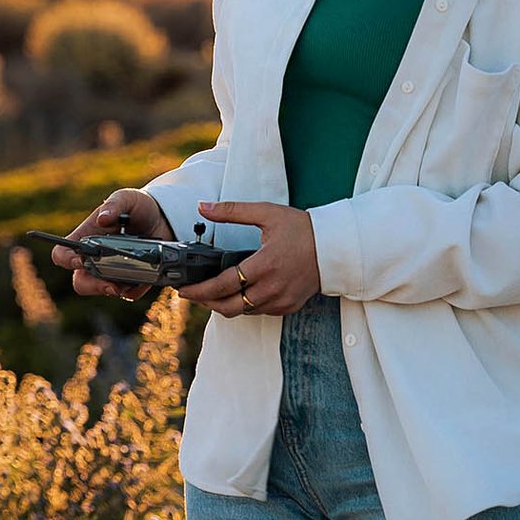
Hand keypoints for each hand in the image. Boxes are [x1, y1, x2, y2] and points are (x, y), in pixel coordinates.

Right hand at [48, 189, 176, 301]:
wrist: (164, 218)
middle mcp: (94, 259)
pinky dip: (136, 289)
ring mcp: (111, 272)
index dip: (67, 260)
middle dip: (94, 286)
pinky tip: (146, 277)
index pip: (62, 254)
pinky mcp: (130, 281)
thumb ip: (114, 205)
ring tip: (132, 280)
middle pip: (80, 282)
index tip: (82, 260)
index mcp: (85, 238)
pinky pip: (129, 294)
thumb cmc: (137, 206)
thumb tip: (103, 220)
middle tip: (112, 284)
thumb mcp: (127, 198)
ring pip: (104, 290)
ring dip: (116, 289)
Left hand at [177, 199, 321, 316]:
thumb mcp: (266, 213)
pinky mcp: (289, 306)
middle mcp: (272, 288)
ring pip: (243, 312)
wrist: (335, 246)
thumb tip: (202, 207)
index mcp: (265, 265)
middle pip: (229, 307)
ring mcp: (281, 300)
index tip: (184, 289)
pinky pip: (259, 312)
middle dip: (206, 303)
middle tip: (192, 294)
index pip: (223, 285)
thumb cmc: (302, 228)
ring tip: (210, 293)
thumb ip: (232, 211)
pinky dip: (244, 306)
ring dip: (224, 305)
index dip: (200, 290)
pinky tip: (237, 294)